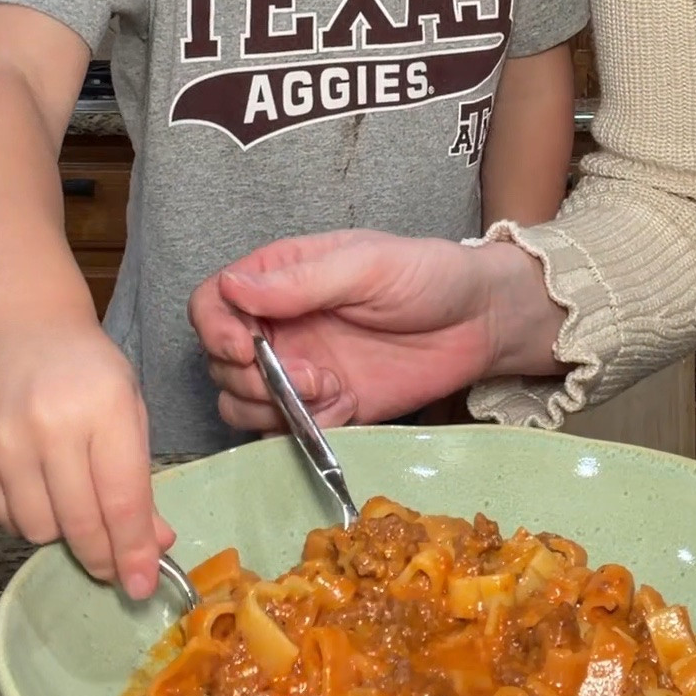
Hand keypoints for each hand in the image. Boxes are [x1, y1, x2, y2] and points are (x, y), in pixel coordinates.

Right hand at [0, 323, 174, 598]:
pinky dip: (26, 520)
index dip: (133, 551)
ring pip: (37, 528)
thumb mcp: (130, 413)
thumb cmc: (90, 374)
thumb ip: (140, 481)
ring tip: (73, 511)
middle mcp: (52, 424)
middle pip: (79, 522)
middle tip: (113, 569)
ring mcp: (5, 438)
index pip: (122, 499)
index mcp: (106, 408)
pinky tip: (41, 497)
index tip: (142, 585)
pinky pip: (2, 516)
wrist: (26, 331)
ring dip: (62, 535)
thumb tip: (154, 545)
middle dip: (102, 557)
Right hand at [188, 228, 556, 432]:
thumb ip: (300, 281)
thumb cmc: (430, 276)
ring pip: (241, 402)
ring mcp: (300, 368)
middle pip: (218, 360)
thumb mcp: (366, 265)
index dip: (215, 328)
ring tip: (324, 388)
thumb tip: (233, 288)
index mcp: (281, 277)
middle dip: (244, 376)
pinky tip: (342, 404)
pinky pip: (284, 430)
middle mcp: (281, 324)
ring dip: (267, 405)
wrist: (482, 323)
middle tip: (300, 374)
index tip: (243, 347)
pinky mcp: (327, 407)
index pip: (213, 301)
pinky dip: (299, 426)